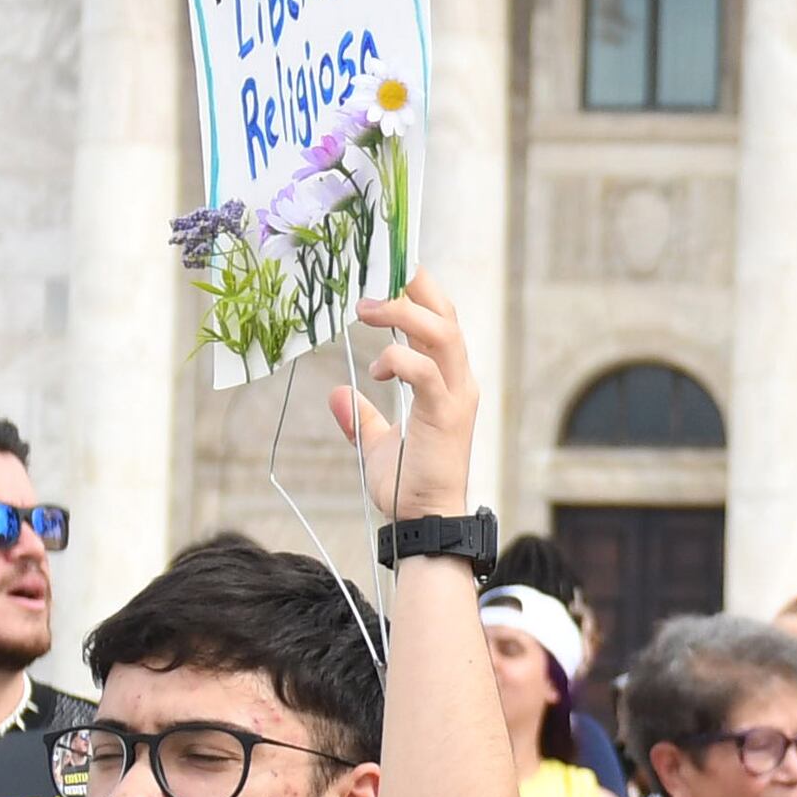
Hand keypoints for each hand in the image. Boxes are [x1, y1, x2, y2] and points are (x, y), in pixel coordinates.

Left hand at [332, 274, 482, 525]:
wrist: (425, 522)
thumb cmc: (408, 486)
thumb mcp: (377, 444)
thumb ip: (361, 417)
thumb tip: (337, 394)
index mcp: (447, 381)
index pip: (440, 322)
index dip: (418, 293)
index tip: (385, 273)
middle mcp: (459, 382)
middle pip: (446, 316)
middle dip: (412, 290)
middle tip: (371, 283)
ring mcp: (456, 397)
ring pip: (442, 334)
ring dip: (403, 315)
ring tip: (365, 309)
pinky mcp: (447, 415)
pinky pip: (427, 372)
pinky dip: (400, 360)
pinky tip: (376, 369)